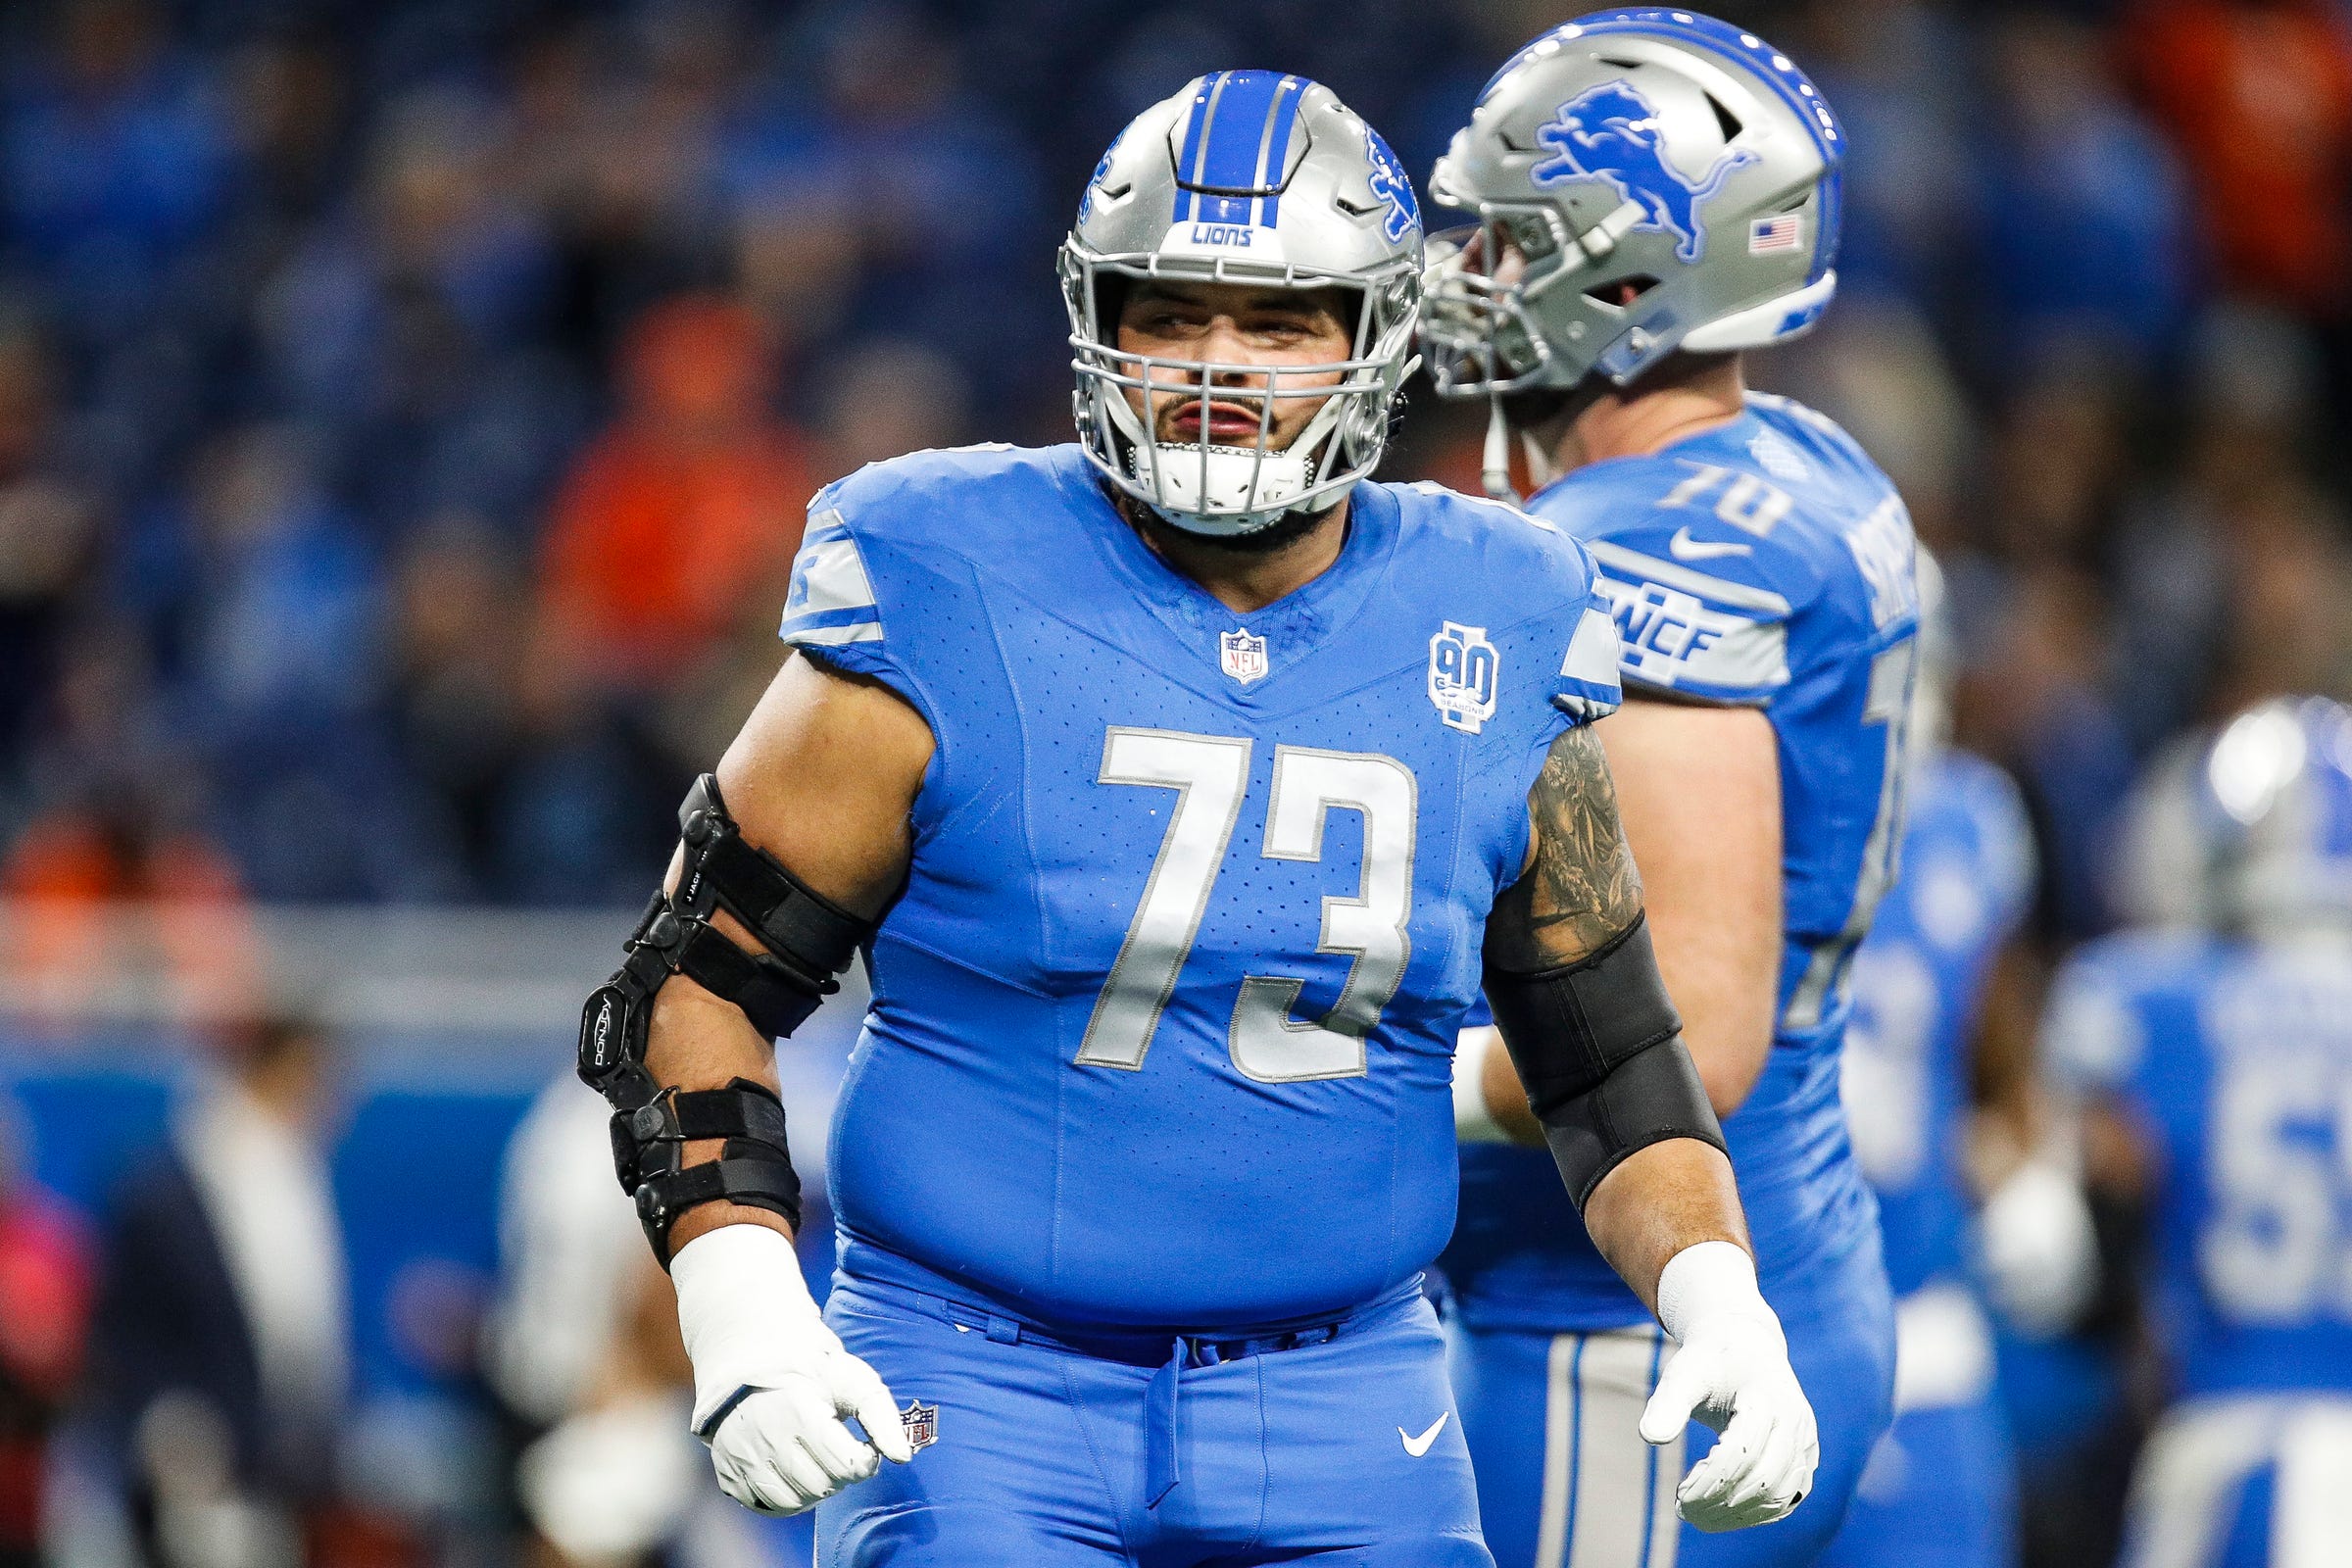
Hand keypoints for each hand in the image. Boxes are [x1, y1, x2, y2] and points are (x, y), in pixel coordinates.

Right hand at [671, 1225, 914, 1514]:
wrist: (755, 1356)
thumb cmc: (813, 1370)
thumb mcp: (854, 1380)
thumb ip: (883, 1418)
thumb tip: (903, 1457)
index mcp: (799, 1411)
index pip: (846, 1465)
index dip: (865, 1460)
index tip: (864, 1445)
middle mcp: (765, 1437)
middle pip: (822, 1486)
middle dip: (841, 1473)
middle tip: (839, 1448)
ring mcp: (743, 1457)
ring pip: (794, 1502)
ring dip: (815, 1489)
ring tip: (818, 1460)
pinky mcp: (729, 1472)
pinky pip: (765, 1507)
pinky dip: (786, 1499)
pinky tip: (795, 1473)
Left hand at [1640, 1242, 1817, 1532]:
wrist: (1745, 1348)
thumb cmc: (1710, 1361)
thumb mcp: (1685, 1372)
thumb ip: (1668, 1402)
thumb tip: (1649, 1437)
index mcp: (1768, 1396)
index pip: (1742, 1451)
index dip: (1710, 1480)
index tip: (1679, 1494)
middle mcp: (1796, 1422)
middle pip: (1764, 1478)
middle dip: (1721, 1501)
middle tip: (1683, 1509)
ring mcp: (1805, 1443)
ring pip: (1780, 1495)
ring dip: (1739, 1514)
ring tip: (1698, 1517)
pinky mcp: (1804, 1460)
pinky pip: (1787, 1499)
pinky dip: (1755, 1514)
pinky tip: (1721, 1515)